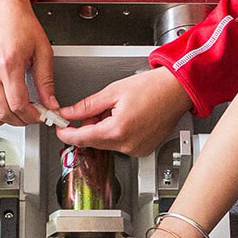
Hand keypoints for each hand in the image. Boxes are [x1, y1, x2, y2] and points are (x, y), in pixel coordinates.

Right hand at [0, 0, 56, 125]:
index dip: (30, 117)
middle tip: (25, 117)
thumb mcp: (42, 51)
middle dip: (17, 120)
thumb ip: (46, 81)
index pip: (18, 104)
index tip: (37, 116)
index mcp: (9, 64)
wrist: (2, 9)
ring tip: (5, 117)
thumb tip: (51, 104)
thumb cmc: (21, 25)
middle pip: (0, 110)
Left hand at [55, 67, 191, 156]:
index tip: (59, 128)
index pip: (81, 138)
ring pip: (107, 143)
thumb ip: (86, 106)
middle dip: (89, 126)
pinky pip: (121, 145)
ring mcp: (137, 150)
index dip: (66, 133)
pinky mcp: (143, 150)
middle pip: (94, 141)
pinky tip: (127, 118)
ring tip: (118, 110)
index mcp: (118, 130)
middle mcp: (128, 144)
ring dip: (104, 129)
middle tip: (98, 108)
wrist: (177, 90)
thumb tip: (69, 113)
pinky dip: (117, 133)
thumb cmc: (153, 87)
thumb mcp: (113, 91)